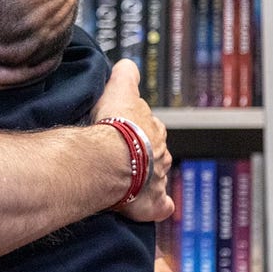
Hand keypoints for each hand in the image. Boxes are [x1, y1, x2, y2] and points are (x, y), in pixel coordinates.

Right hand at [92, 59, 172, 222]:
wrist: (112, 158)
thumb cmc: (115, 125)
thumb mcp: (120, 89)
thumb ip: (126, 75)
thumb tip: (127, 64)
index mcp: (153, 128)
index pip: (150, 125)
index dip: (139, 127)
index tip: (129, 129)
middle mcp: (161, 154)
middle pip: (156, 153)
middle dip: (145, 154)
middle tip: (126, 157)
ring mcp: (157, 180)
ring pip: (157, 178)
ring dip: (147, 179)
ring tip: (129, 181)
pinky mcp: (151, 203)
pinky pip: (159, 206)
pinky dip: (159, 207)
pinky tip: (157, 207)